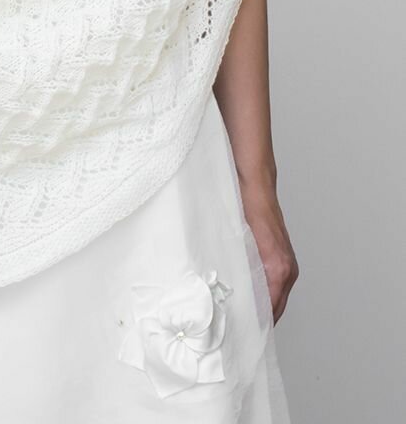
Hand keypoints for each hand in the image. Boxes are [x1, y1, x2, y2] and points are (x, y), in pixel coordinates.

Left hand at [240, 186, 298, 324]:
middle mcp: (287, 268)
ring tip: (240, 315)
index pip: (271, 309)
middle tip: (238, 330)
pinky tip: (248, 293)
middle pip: (276, 306)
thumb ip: (239, 267)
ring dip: (262, 305)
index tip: (244, 335)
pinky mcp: (283, 255)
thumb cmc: (244, 207)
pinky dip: (265, 291)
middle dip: (260, 319)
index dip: (257, 323)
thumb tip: (231, 292)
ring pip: (276, 295)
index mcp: (278, 268)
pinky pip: (276, 282)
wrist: (255, 183)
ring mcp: (288, 262)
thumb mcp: (237, 241)